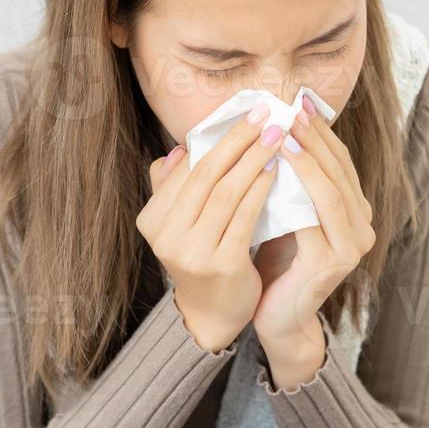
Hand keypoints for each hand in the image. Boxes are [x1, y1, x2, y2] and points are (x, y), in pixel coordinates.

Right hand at [135, 107, 284, 351]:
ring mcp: (192, 252)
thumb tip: (179, 149)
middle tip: (265, 113)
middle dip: (238, 139)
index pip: (187, 168)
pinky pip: (245, 217)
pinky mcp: (221, 265)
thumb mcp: (180, 223)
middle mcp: (165, 236)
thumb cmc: (202, 256)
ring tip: (276, 135)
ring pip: (227, 192)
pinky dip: (261, 188)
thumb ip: (174, 187)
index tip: (244, 112)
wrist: (212, 315)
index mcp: (151, 220)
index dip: (216, 137)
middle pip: (206, 174)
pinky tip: (277, 170)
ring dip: (254, 158)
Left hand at [252, 94, 376, 355]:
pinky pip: (314, 217)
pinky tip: (278, 170)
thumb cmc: (277, 262)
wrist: (278, 317)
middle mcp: (362, 227)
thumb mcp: (286, 212)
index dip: (322, 132)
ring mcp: (352, 246)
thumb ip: (290, 180)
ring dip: (309, 158)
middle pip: (339, 171)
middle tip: (293, 108)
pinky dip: (297, 189)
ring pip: (331, 191)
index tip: (299, 103)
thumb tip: (275, 130)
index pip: (340, 162)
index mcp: (355, 211)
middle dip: (315, 137)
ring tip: (286, 131)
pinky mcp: (334, 261)